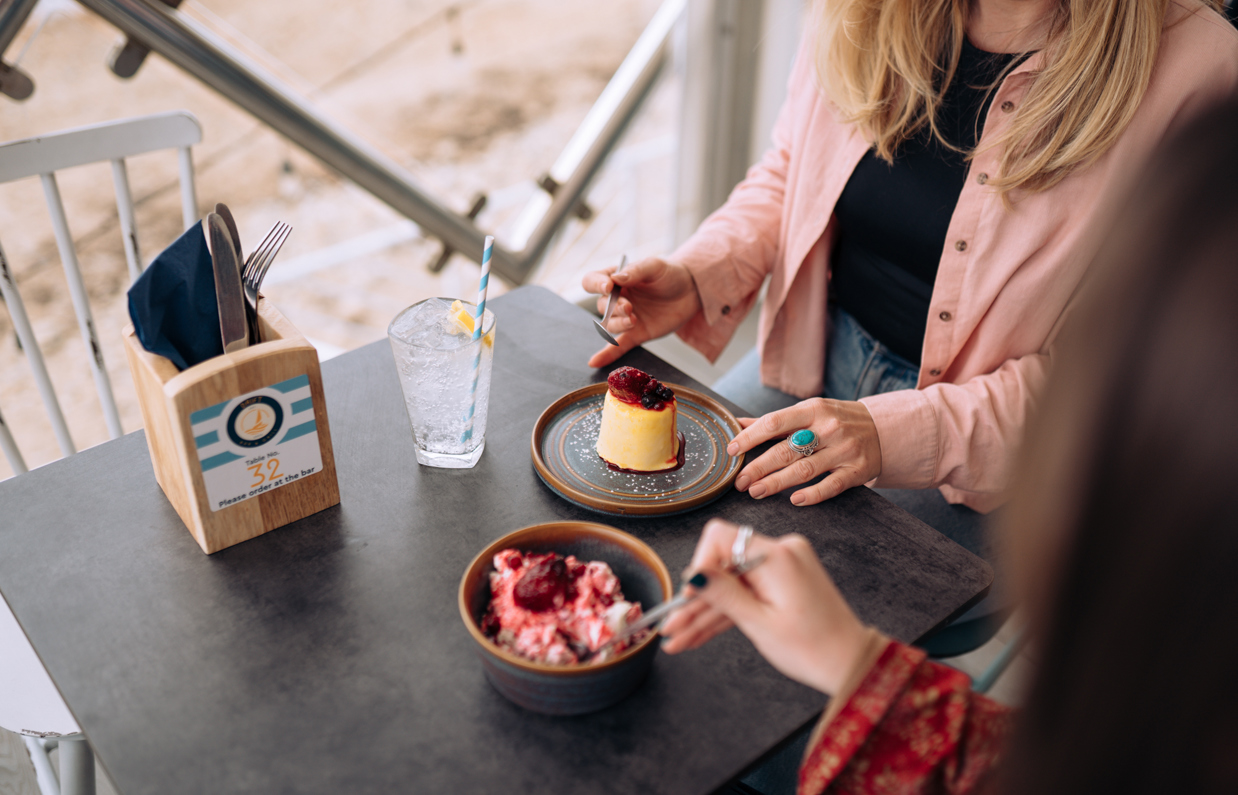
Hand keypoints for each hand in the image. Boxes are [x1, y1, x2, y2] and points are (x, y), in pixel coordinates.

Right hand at [581, 257, 701, 368]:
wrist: (691, 291)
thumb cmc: (670, 274)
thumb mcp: (655, 266)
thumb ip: (636, 270)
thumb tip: (616, 278)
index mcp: (615, 279)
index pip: (592, 281)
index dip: (595, 284)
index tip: (608, 287)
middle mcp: (616, 299)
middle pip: (601, 305)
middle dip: (613, 307)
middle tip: (630, 307)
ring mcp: (625, 317)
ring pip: (609, 325)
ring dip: (618, 324)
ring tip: (633, 320)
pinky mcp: (636, 334)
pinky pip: (618, 345)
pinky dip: (607, 354)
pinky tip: (595, 362)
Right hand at [660, 519, 869, 694]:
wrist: (850, 663)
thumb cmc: (814, 648)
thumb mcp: (760, 624)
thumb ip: (724, 595)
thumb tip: (693, 574)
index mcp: (777, 556)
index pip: (721, 537)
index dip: (699, 565)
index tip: (688, 596)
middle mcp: (781, 552)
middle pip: (723, 566)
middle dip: (696, 600)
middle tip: (672, 628)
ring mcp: (783, 565)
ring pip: (732, 584)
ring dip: (706, 612)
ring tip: (679, 640)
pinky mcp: (783, 579)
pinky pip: (747, 590)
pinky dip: (728, 611)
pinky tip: (700, 634)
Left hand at [729, 399, 881, 506]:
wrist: (882, 429)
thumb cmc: (835, 420)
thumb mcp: (808, 411)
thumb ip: (774, 422)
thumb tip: (737, 423)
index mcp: (813, 409)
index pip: (774, 423)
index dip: (750, 437)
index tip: (731, 450)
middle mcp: (828, 429)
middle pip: (786, 450)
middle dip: (758, 467)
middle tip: (739, 481)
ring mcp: (843, 450)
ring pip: (805, 470)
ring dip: (777, 483)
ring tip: (755, 491)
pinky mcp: (856, 471)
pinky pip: (831, 486)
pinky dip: (812, 495)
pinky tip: (794, 500)